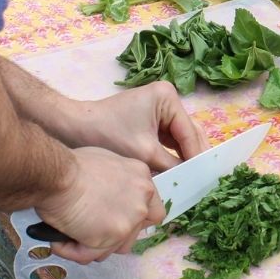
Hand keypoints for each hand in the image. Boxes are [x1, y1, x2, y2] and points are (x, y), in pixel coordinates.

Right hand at [35, 147, 164, 263]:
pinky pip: (92, 255)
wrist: (57, 175)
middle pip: (136, 232)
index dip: (135, 220)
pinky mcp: (114, 236)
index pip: (153, 210)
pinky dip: (74, 251)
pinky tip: (60, 240)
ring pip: (116, 248)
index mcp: (142, 179)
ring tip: (71, 234)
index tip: (117, 221)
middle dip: (114, 236)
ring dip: (94, 246)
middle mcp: (143, 199)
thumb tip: (107, 198)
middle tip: (91, 230)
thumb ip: (117, 183)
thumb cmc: (71, 166)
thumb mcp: (106, 164)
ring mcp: (131, 219)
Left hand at [65, 81, 209, 171]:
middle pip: (189, 133)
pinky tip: (178, 173)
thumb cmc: (108, 134)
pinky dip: (173, 156)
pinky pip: (168, 141)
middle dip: (194, 156)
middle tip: (206, 181)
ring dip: (185, 158)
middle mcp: (167, 99)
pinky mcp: (151, 121)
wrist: (73, 128)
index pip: (189, 132)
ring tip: (195, 180)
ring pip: (180, 138)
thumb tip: (193, 181)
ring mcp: (160, 110)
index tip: (206, 179)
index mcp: (167, 97)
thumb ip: (172, 166)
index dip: (197, 157)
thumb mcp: (144, 153)